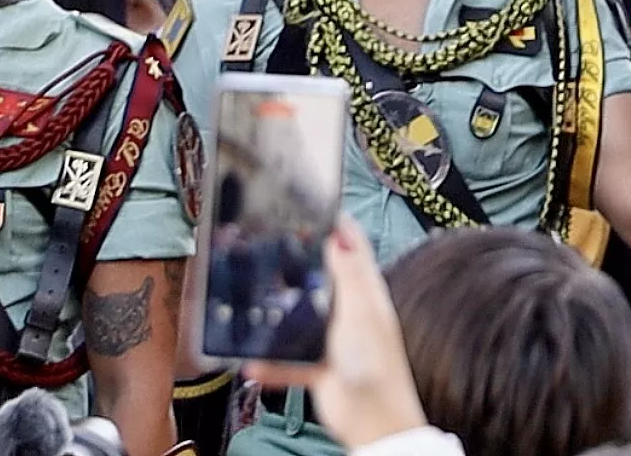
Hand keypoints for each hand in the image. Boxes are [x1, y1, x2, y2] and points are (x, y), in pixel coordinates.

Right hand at [244, 218, 426, 448]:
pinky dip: (270, 363)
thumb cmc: (376, 369)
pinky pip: (288, 360)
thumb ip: (350, 276)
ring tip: (256, 303)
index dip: (335, 226)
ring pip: (300, 318)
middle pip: (322, 278)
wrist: (373, 424)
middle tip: (271, 247)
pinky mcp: (319, 368)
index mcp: (366, 294)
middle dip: (299, 264)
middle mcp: (351, 313)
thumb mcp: (361, 313)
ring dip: (279, 316)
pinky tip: (253, 364)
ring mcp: (334, 339)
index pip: (352, 248)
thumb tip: (340, 236)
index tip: (312, 206)